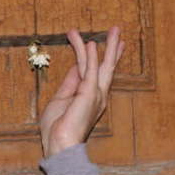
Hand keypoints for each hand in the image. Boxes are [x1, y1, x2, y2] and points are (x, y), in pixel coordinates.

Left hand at [39, 27, 124, 156]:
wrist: (60, 145)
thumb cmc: (57, 128)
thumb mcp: (61, 99)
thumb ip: (69, 83)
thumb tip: (74, 67)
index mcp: (90, 97)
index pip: (95, 72)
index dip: (99, 57)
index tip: (103, 44)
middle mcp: (97, 94)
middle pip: (105, 66)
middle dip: (112, 48)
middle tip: (117, 30)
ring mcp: (95, 94)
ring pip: (101, 64)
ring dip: (106, 46)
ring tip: (114, 29)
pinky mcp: (89, 94)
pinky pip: (91, 71)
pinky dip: (91, 57)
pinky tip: (92, 44)